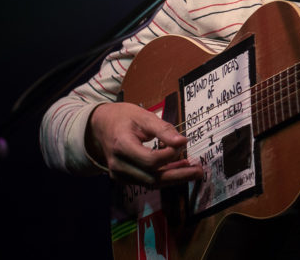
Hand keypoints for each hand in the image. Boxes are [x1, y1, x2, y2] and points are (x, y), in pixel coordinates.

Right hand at [87, 101, 202, 186]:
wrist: (100, 126)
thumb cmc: (122, 118)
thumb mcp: (143, 116)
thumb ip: (163, 129)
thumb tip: (182, 141)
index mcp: (121, 146)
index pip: (150, 160)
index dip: (170, 154)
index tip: (183, 143)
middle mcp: (118, 165)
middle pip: (152, 178)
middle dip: (178, 175)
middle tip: (199, 171)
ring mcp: (119, 174)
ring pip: (151, 183)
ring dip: (173, 177)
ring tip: (193, 171)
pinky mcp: (124, 177)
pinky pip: (146, 181)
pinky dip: (164, 176)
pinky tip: (178, 168)